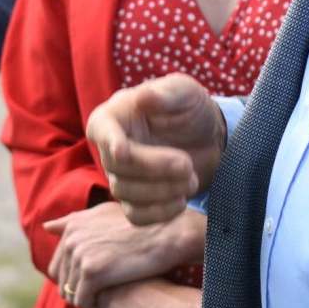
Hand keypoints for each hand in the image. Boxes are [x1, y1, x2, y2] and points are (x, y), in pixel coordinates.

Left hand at [46, 200, 200, 307]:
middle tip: (101, 300)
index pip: (58, 266)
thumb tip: (46, 227)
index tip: (94, 289)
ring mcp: (80, 255)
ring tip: (106, 306)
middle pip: (62, 282)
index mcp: (73, 227)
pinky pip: (83, 302)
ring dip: (87, 304)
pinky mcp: (92, 273)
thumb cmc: (141, 226)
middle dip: (79, 294)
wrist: (167, 234)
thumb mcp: (104, 213)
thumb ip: (74, 220)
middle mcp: (72, 239)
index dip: (73, 282)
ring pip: (71, 294)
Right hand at [86, 74, 224, 224]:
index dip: (111, 143)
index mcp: (112, 117)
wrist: (207, 137)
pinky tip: (181, 201)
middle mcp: (109, 148)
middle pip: (117, 167)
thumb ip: (165, 94)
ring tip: (192, 180)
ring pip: (125, 194)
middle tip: (187, 165)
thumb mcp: (184, 92)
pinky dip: (158, 213)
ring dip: (161, 191)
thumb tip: (144, 97)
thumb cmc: (190, 107)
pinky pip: (136, 215)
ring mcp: (120, 176)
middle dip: (154, 169)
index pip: (102, 131)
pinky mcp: (135, 200)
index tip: (123, 152)